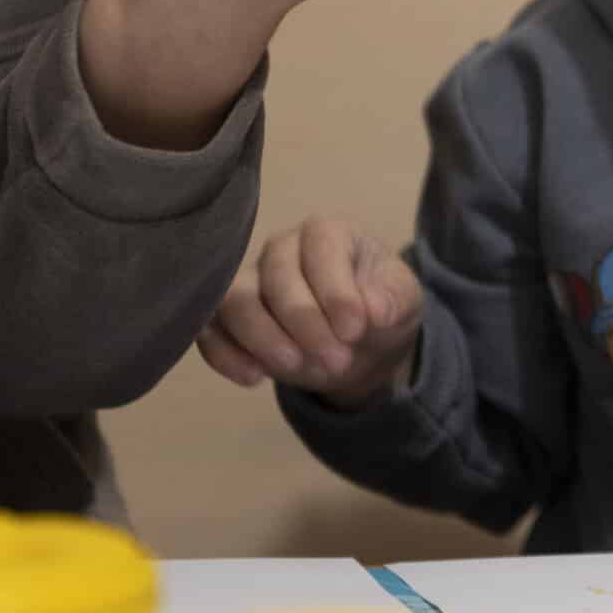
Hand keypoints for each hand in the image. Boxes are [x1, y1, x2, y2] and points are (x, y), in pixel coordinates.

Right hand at [201, 216, 424, 406]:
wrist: (357, 344)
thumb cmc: (378, 307)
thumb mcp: (403, 300)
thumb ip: (393, 299)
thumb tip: (375, 311)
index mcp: (327, 233)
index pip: (322, 247)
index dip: (336, 290)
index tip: (355, 331)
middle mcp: (281, 248)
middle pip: (277, 276)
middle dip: (305, 322)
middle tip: (337, 360)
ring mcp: (249, 280)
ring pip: (235, 299)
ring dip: (263, 337)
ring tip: (294, 368)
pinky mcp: (225, 317)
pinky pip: (209, 329)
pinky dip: (225, 355)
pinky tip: (255, 379)